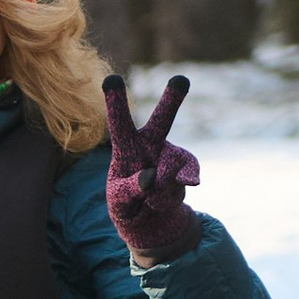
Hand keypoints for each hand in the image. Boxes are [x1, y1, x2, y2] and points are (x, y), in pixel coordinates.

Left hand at [102, 72, 202, 262]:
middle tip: (181, 79)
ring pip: (170, 171)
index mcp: (126, 145)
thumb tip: (152, 178)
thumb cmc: (126, 204)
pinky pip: (182, 182)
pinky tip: (161, 201)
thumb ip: (130, 189)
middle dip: (172, 100)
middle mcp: (151, 142)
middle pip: (163, 119)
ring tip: (148, 201)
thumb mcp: (119, 201)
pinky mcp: (187, 168)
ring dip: (159, 193)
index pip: (119, 122)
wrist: (150, 219)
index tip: (112, 78)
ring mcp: (171, 154)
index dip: (116, 102)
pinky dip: (170, 198)